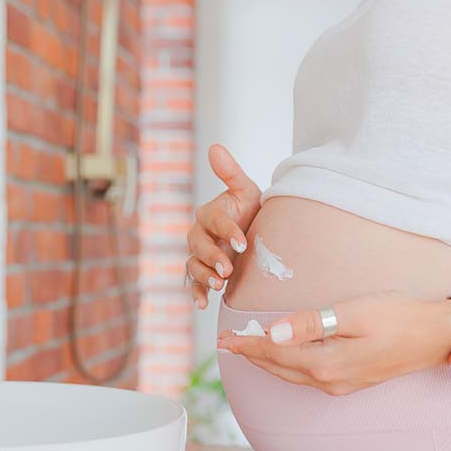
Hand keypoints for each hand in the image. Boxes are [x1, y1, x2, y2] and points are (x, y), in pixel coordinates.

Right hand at [186, 144, 261, 308]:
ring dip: (204, 276)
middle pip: (198, 245)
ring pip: (193, 266)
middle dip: (212, 257)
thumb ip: (230, 172)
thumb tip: (214, 147)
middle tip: (228, 269)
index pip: (215, 222)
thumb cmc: (251, 212)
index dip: (227, 231)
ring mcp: (199, 256)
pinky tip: (204, 304)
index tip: (242, 242)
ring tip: (220, 284)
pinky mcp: (203, 274)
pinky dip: (197, 294)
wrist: (257, 236)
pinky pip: (193, 285)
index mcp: (209, 214)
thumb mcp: (246, 192)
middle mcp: (199, 235)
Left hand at [216, 291, 450, 394]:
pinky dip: (287, 366)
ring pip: (291, 375)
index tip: (224, 339)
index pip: (274, 354)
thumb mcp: (353, 313)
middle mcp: (329, 380)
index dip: (247, 346)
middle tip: (225, 344)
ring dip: (267, 362)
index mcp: (326, 363)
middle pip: (278, 368)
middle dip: (251, 355)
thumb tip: (273, 335)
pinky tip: (283, 358)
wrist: (438, 335)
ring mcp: (341, 384)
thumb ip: (310, 324)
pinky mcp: (351, 381)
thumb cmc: (399, 316)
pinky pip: (307, 377)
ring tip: (247, 349)